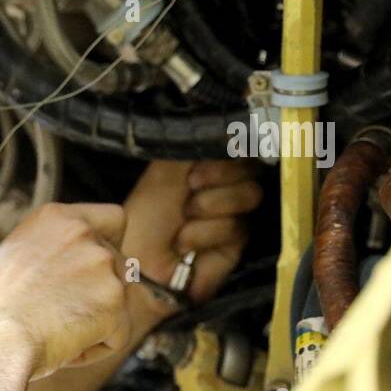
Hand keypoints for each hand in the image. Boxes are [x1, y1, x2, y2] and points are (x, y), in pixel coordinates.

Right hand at [0, 202, 130, 378]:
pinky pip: (118, 335)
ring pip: (119, 303)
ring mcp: (103, 266)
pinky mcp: (115, 302)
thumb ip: (53, 253)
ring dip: (95, 323)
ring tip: (56, 333)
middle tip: (62, 317)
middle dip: (100, 294)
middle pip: (119, 265)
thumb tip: (71, 270)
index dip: (110, 245)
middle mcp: (84, 234)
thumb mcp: (14, 258)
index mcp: (56, 218)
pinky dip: (96, 348)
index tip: (97, 268)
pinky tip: (65, 349)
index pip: (112, 218)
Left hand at [121, 160, 262, 321]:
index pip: (240, 146)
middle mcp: (224, 187)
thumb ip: (192, 147)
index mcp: (206, 167)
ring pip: (249, 194)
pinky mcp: (238, 243)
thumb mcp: (163, 173)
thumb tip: (224, 124)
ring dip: (209, 206)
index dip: (226, 152)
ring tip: (183, 222)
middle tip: (189, 190)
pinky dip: (205, 234)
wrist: (138, 265)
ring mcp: (234, 214)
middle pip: (252, 168)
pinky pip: (237, 226)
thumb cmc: (145, 219)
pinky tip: (185, 245)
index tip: (198, 164)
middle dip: (217, 177)